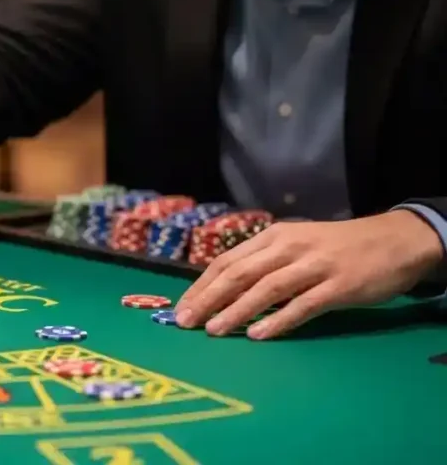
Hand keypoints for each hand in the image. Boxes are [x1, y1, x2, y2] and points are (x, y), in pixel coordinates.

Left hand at [175, 210, 444, 339]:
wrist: (392, 240)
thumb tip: (223, 291)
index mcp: (272, 237)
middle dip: (208, 298)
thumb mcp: (294, 244)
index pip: (227, 262)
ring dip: (236, 310)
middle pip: (239, 274)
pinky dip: (278, 320)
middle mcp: (288, 248)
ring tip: (214, 330)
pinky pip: (303, 306)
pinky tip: (258, 334)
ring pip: (266, 289)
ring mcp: (314, 266)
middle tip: (185, 322)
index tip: (180, 308)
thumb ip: (263, 263)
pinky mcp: (338, 286)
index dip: (201, 285)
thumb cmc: (335, 246)